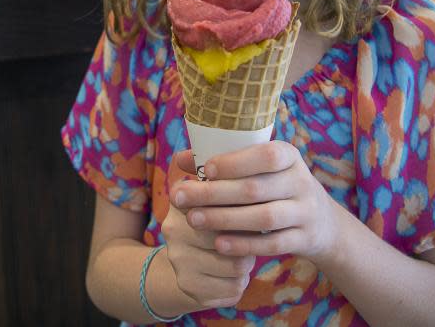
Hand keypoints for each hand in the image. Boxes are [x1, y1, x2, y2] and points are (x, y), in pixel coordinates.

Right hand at [161, 151, 255, 308]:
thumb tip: (218, 147)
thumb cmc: (210, 220)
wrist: (184, 265)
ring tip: (248, 252)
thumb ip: (221, 169)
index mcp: (180, 200)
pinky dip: (241, 282)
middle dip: (250, 233)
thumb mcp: (211, 191)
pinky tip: (239, 273)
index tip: (259, 200)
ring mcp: (180, 260)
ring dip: (248, 259)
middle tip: (261, 230)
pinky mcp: (191, 288)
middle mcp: (173, 230)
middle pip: (229, 232)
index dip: (242, 203)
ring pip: (236, 263)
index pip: (218, 198)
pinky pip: (233, 287)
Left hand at [170, 141, 340, 260]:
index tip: (206, 169)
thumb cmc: (276, 186)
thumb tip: (181, 158)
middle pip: (256, 188)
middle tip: (181, 198)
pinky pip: (273, 244)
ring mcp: (305, 212)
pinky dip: (244, 244)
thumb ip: (223, 163)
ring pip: (264, 218)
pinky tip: (219, 244)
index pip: (266, 155)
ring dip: (225, 219)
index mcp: (289, 156)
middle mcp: (301, 181)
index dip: (235, 162)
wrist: (322, 222)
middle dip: (214, 194)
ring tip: (194, 220)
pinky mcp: (304, 239)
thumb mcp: (260, 169)